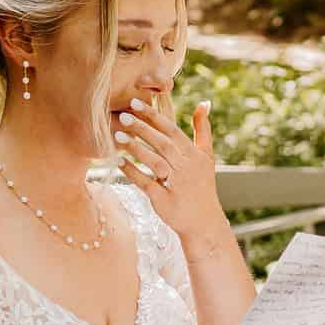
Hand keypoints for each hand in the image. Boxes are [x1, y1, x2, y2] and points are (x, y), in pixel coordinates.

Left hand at [113, 99, 225, 238]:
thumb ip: (203, 129)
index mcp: (194, 155)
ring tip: (117, 135)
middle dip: (142, 128)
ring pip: (155, 161)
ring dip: (136, 148)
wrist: (203, 221)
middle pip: (162, 143)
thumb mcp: (207, 156)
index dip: (154, 116)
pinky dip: (133, 172)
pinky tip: (119, 162)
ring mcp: (176, 185)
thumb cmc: (202, 185)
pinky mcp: (164, 201)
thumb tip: (204, 102)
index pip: (172, 130)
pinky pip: (146, 184)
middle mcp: (186, 168)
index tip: (136, 103)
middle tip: (122, 115)